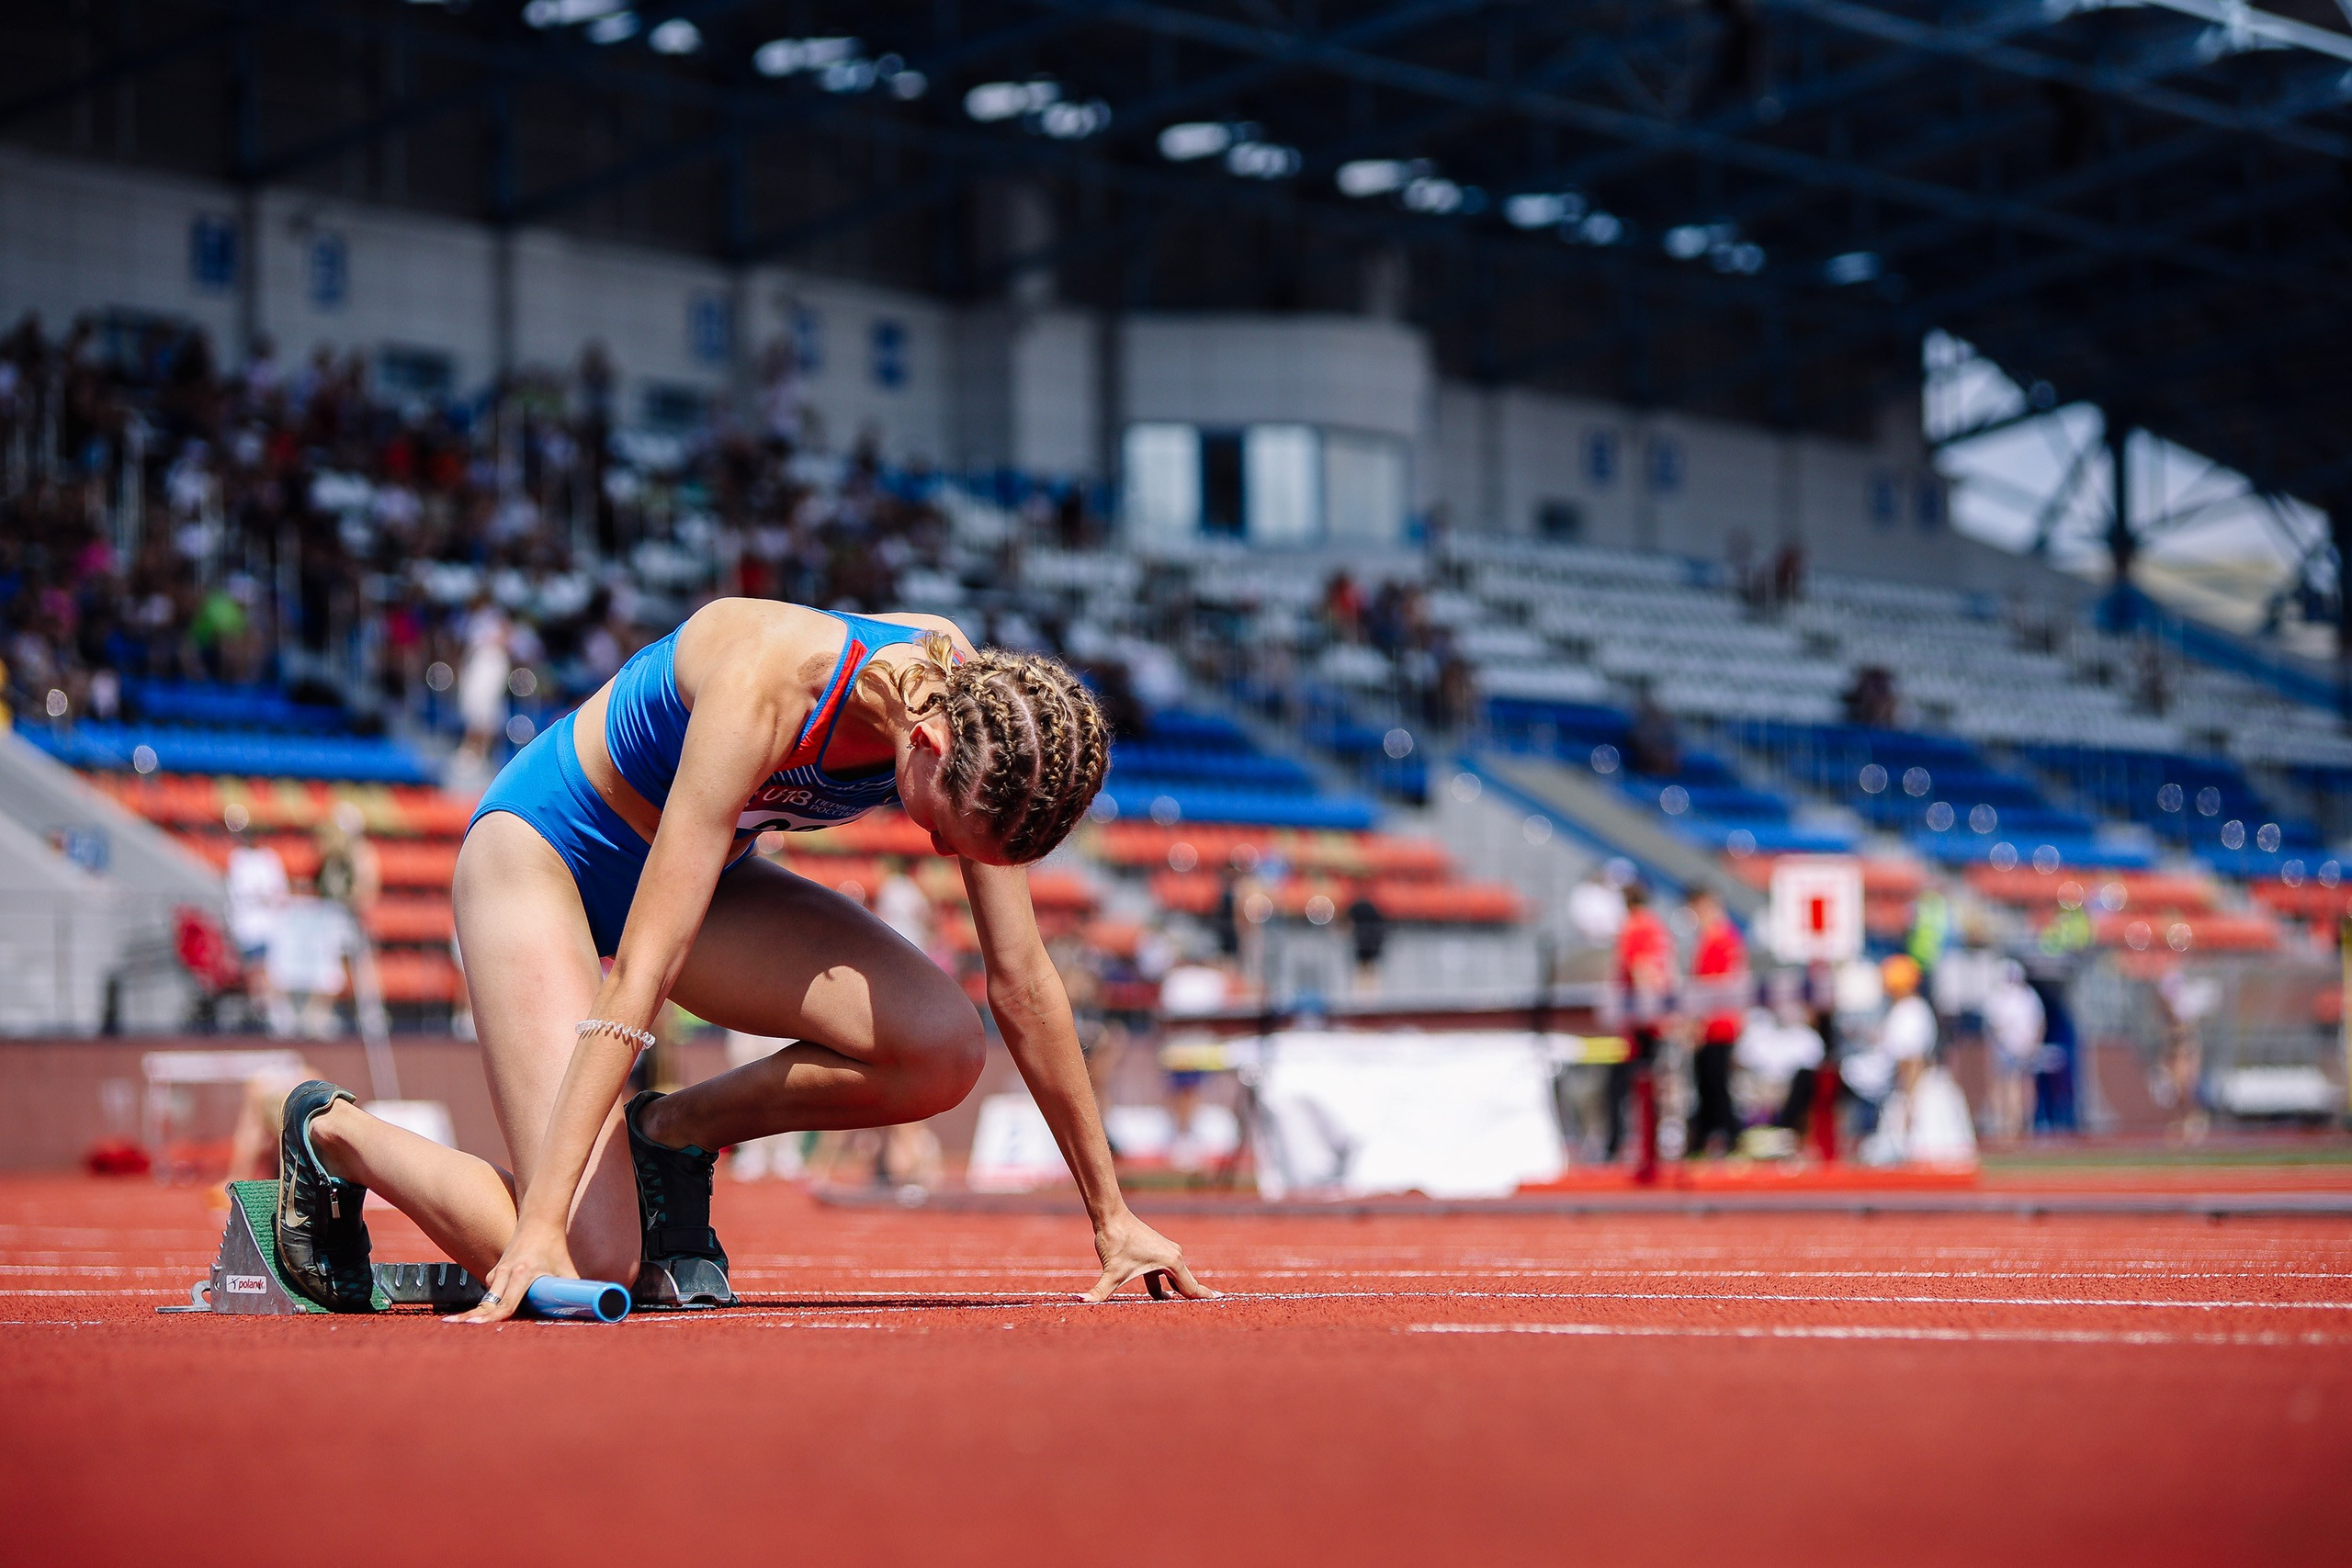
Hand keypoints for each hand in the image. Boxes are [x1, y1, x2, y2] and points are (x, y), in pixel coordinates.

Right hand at [448, 1222, 574, 1323]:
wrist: (539, 1220)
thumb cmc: (554, 1246)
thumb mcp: (567, 1270)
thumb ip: (573, 1292)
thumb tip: (587, 1311)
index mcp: (522, 1273)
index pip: (505, 1302)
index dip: (491, 1316)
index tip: (475, 1325)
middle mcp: (505, 1273)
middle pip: (487, 1302)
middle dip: (471, 1317)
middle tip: (451, 1327)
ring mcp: (498, 1271)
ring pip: (488, 1298)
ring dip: (476, 1313)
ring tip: (455, 1325)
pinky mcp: (496, 1272)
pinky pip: (491, 1292)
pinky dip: (486, 1304)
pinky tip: (475, 1316)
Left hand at [1084, 1209, 1214, 1302]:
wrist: (1110, 1216)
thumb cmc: (1115, 1242)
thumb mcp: (1111, 1272)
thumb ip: (1099, 1292)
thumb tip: (1080, 1302)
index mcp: (1171, 1262)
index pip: (1191, 1287)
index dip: (1204, 1298)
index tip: (1222, 1302)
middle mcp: (1174, 1255)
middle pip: (1187, 1284)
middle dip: (1195, 1299)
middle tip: (1214, 1309)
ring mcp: (1166, 1252)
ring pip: (1177, 1279)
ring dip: (1180, 1293)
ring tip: (1190, 1309)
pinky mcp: (1156, 1252)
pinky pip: (1166, 1274)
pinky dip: (1166, 1286)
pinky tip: (1164, 1297)